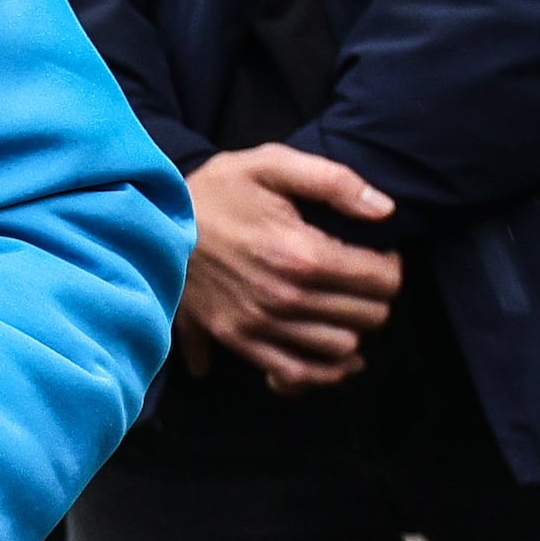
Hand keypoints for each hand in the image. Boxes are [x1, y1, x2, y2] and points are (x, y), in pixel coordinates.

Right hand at [181, 143, 400, 392]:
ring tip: (341, 306)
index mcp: (298, 253)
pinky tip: (328, 353)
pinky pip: (297, 376)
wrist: (149, 219)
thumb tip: (385, 211)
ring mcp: (259, 325)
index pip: (382, 280)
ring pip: (342, 351)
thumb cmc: (216, 190)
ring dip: (353, 330)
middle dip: (375, 296)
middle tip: (359, 277)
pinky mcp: (238, 341)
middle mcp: (283, 297)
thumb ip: (334, 181)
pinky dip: (321, 372)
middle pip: (368, 317)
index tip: (376, 253)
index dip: (390, 264)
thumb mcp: (270, 164)